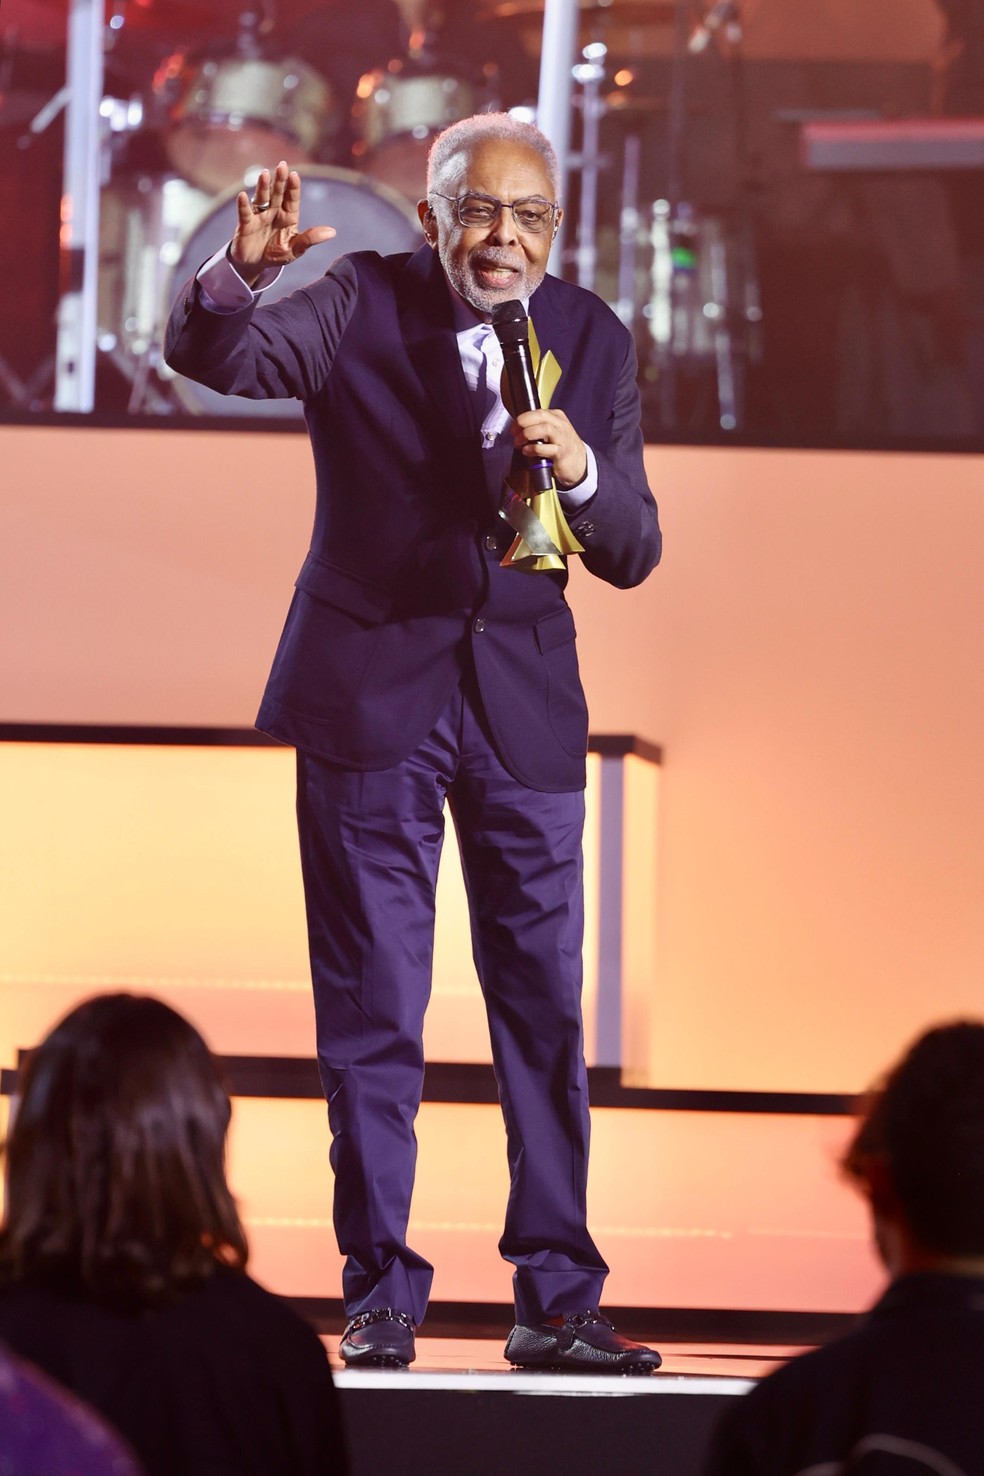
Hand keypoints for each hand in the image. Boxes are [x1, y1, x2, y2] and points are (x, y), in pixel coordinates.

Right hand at [230, 161, 335, 285]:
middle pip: (277, 194)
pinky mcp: (245, 224)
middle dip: (279, 181)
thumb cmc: (276, 254)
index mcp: (288, 216)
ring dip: (263, 187)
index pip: (292, 199)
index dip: (293, 188)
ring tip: (265, 174)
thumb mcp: (295, 249)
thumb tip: (332, 232)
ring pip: (261, 199)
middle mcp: (273, 212)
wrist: (256, 263)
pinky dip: (243, 205)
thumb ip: (310, 239)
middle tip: (282, 166)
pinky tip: (243, 195)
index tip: (295, 175)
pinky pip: (244, 213)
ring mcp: (259, 216)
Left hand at [513, 408, 586, 488]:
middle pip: (541, 416)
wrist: (579, 463)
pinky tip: (527, 451)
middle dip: (523, 423)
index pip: (537, 411)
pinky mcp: (562, 453)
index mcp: (557, 417)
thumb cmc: (562, 447)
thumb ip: (538, 426)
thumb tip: (518, 428)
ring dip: (528, 434)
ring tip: (519, 443)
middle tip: (514, 433)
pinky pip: (548, 448)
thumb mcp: (552, 432)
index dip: (522, 418)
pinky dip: (534, 449)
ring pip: (545, 429)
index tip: (513, 427)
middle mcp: (560, 425)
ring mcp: (563, 438)